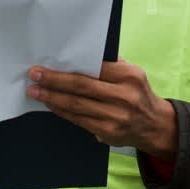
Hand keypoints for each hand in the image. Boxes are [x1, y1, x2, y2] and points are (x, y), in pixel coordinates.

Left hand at [26, 58, 177, 161]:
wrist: (155, 125)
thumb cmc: (137, 93)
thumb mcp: (133, 73)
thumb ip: (110, 64)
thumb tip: (76, 56)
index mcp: (129, 76)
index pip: (93, 69)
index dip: (66, 68)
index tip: (46, 65)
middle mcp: (124, 96)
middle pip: (81, 87)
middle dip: (54, 81)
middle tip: (34, 76)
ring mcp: (116, 116)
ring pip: (77, 105)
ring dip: (52, 98)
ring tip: (36, 92)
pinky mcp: (108, 132)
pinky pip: (79, 120)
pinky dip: (62, 111)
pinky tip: (51, 104)